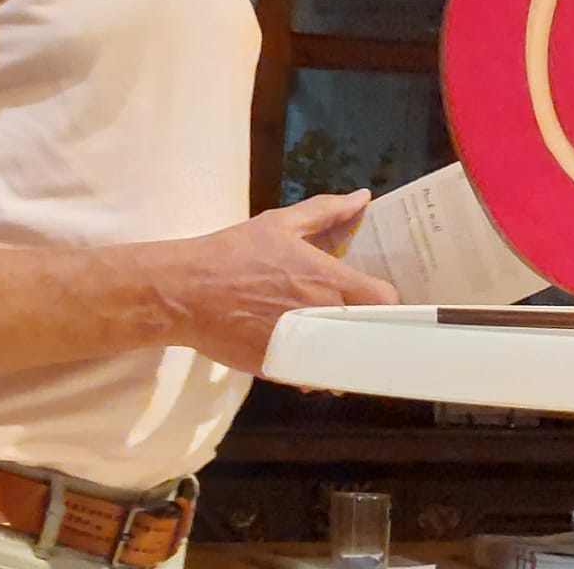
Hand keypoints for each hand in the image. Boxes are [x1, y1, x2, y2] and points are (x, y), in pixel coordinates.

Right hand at [151, 191, 399, 373]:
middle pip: (368, 333)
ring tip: (342, 344)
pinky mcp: (276, 367)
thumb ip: (326, 211)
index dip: (389, 302)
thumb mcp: (281, 223)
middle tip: (365, 322)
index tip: (381, 299)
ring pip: (342, 360)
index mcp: (327, 279)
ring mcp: (299, 345)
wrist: (184, 293)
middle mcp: (319, 315)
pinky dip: (316, 371)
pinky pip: (310, 376)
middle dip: (371, 329)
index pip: (383, 299)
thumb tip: (362, 197)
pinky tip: (313, 358)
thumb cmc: (235, 253)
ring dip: (347, 355)